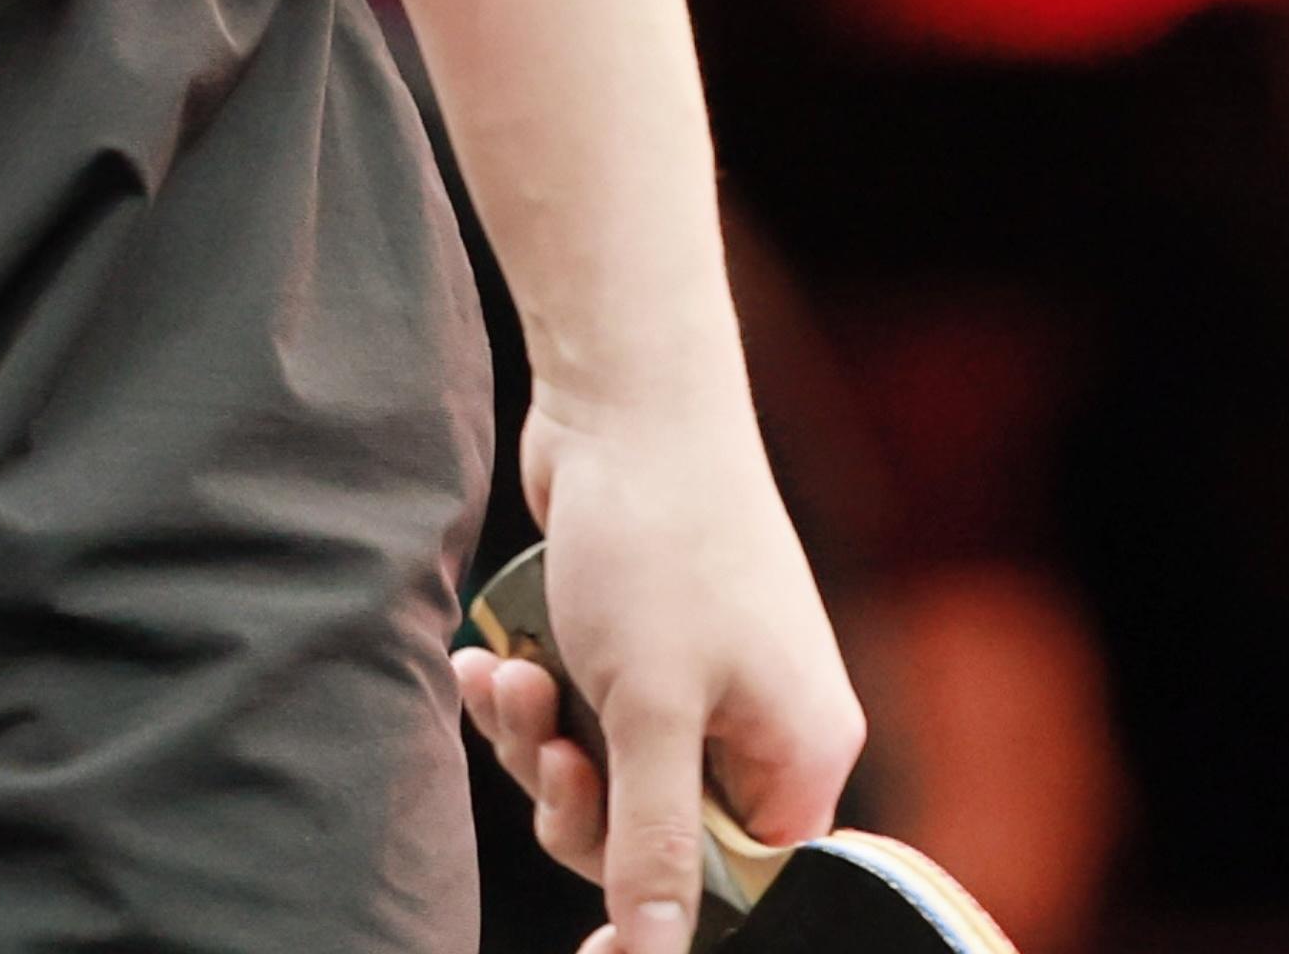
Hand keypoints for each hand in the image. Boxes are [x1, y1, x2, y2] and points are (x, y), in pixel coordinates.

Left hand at [452, 397, 861, 953]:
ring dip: (539, 737)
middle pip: (657, 832)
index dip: (658, 905)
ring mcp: (699, 673)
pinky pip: (580, 706)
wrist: (621, 389)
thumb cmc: (657, 541)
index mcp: (800, 755)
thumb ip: (654, 845)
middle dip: (577, 798)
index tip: (592, 941)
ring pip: (605, 767)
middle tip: (545, 742)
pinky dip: (530, 690)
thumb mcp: (650, 713)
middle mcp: (760, 720)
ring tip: (508, 677)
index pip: (735, 883)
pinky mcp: (639, 633)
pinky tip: (488, 660)